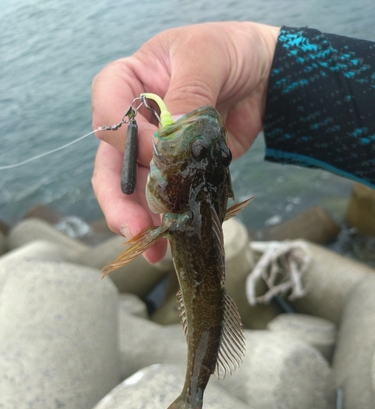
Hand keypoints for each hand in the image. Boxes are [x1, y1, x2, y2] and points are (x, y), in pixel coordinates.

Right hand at [92, 21, 279, 262]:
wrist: (268, 75)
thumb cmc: (231, 51)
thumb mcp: (205, 57)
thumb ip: (186, 95)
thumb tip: (168, 140)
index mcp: (130, 83)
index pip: (107, 114)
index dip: (125, 139)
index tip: (157, 150)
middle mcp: (137, 121)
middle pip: (111, 164)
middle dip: (120, 200)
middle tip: (133, 231)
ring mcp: (158, 149)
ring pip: (137, 189)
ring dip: (143, 220)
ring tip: (155, 248)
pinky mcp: (181, 169)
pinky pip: (170, 196)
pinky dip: (171, 218)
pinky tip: (176, 237)